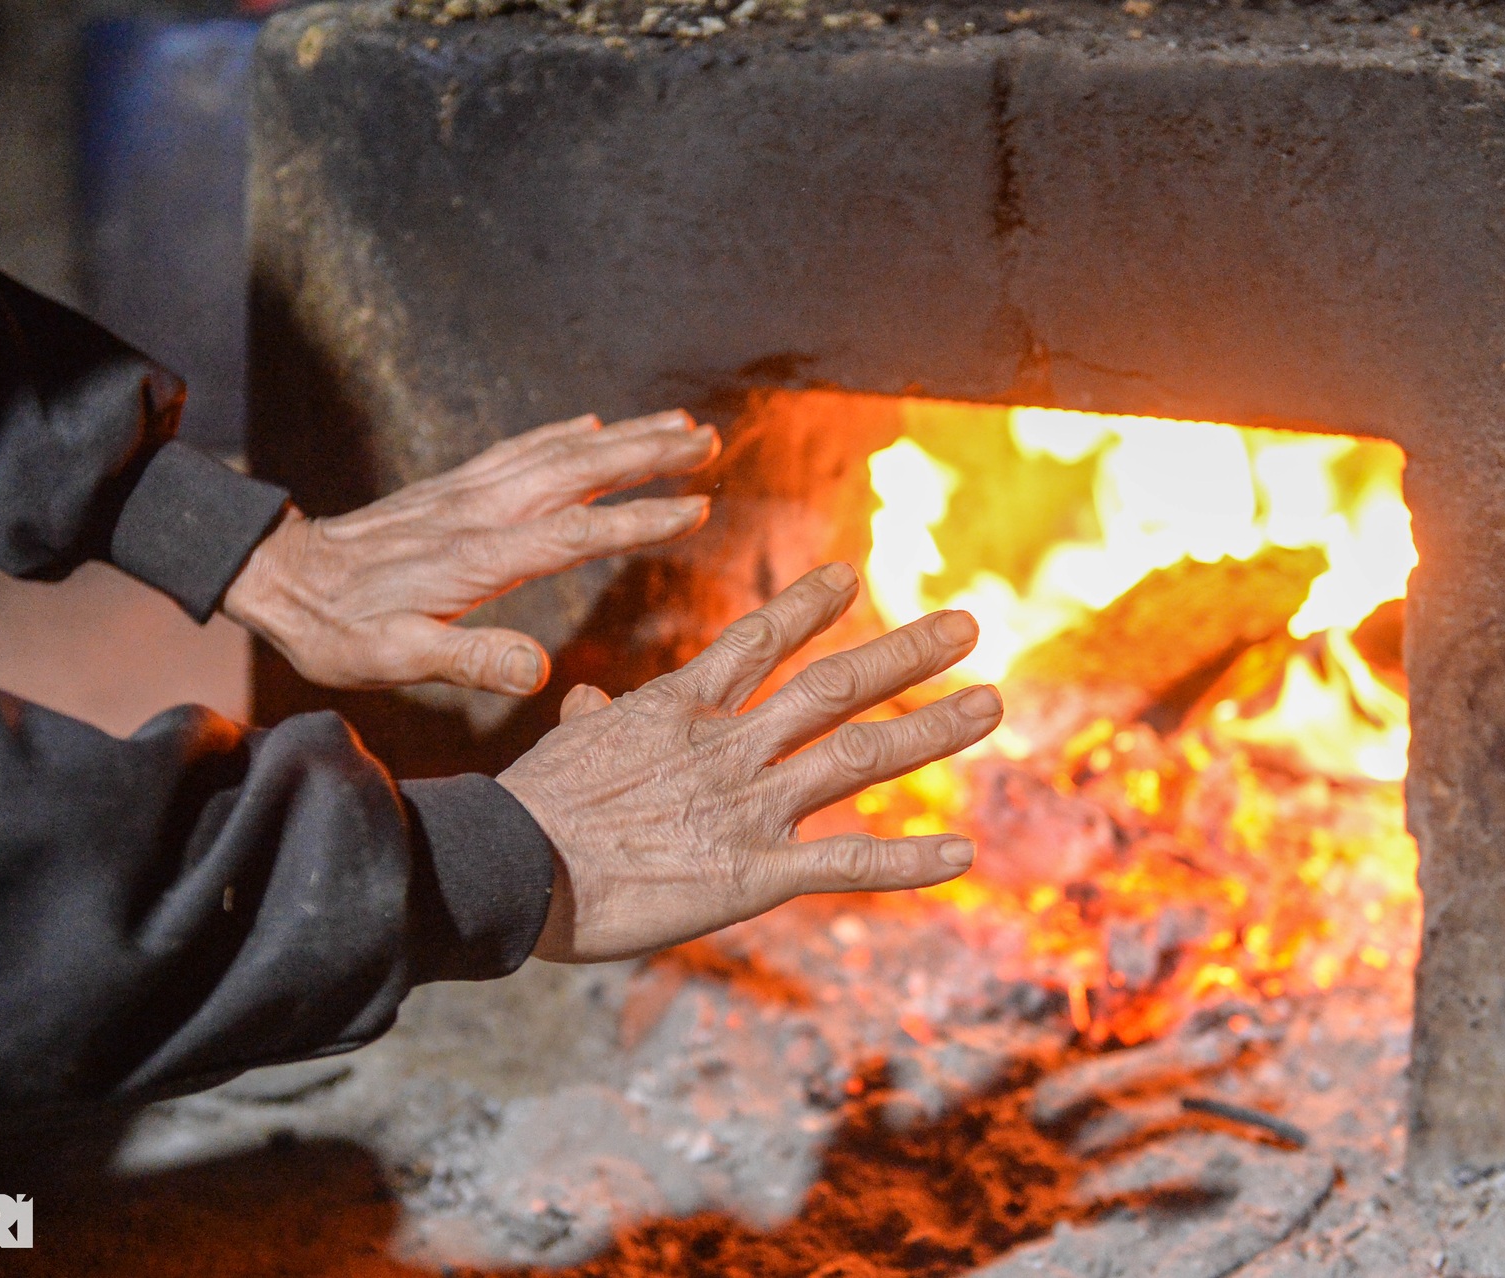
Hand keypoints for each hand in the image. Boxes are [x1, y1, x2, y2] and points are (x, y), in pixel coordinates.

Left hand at [223, 410, 719, 692]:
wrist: (275, 575)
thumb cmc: (334, 630)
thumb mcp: (394, 660)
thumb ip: (467, 660)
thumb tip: (538, 671)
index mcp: (476, 558)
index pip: (575, 533)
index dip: (639, 521)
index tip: (696, 509)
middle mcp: (479, 513)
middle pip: (579, 471)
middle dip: (649, 453)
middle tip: (709, 439)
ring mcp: (466, 494)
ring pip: (557, 453)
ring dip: (621, 436)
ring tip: (678, 423)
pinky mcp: (450, 488)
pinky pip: (519, 450)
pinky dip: (562, 434)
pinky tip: (590, 425)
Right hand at [498, 563, 1003, 962]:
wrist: (514, 867)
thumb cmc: (531, 809)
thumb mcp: (567, 745)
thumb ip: (596, 717)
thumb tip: (591, 696)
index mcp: (682, 709)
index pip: (759, 640)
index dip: (810, 605)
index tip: (850, 575)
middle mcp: (729, 747)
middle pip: (833, 686)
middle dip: (904, 654)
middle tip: (967, 624)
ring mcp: (748, 807)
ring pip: (859, 756)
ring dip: (930, 730)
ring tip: (990, 705)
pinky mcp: (754, 874)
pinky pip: (847, 862)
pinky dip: (908, 859)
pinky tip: (961, 853)